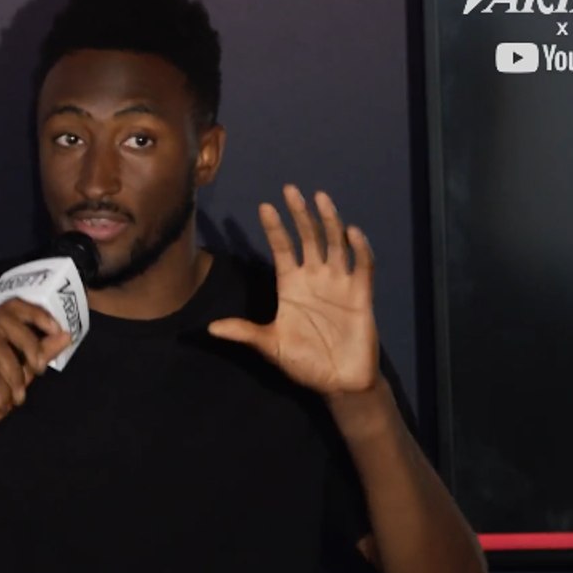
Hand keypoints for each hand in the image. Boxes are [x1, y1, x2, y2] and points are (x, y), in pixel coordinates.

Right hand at [0, 299, 71, 469]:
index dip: (35, 313)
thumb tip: (65, 335)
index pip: (8, 307)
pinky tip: (0, 405)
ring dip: (14, 377)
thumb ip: (39, 354)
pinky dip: (0, 392)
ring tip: (16, 397)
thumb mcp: (21, 375)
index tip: (56, 330)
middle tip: (39, 371)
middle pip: (3, 324)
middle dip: (29, 347)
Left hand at [208, 184, 379, 397]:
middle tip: (290, 189)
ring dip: (329, 221)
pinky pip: (362, 267)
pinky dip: (359, 249)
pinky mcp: (361, 295)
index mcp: (291, 285)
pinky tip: (352, 233)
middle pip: (308, 238)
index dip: (274, 228)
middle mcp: (315, 278)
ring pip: (335, 244)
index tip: (264, 206)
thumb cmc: (304, 363)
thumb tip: (210, 329)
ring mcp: (339, 284)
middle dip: (299, 214)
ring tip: (320, 198)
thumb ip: (245, 333)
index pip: (282, 248)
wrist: (338, 383)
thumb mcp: (270, 346)